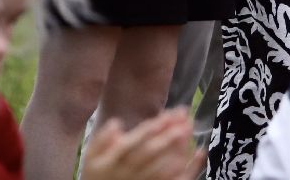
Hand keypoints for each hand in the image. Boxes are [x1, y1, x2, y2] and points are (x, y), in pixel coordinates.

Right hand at [80, 110, 203, 179]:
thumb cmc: (96, 175)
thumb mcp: (91, 157)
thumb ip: (101, 140)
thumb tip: (117, 124)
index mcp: (115, 159)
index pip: (135, 141)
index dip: (152, 128)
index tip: (167, 114)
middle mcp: (130, 171)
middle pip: (152, 152)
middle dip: (168, 134)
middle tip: (185, 117)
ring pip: (164, 166)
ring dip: (178, 148)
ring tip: (190, 128)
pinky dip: (188, 169)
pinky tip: (199, 153)